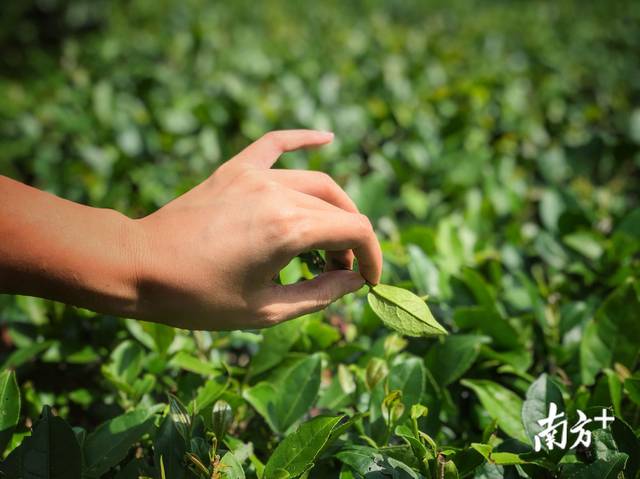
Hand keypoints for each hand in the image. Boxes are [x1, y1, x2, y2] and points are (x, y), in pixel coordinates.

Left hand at [134, 130, 381, 329]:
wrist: (138, 266)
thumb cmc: (197, 297)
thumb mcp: (264, 310)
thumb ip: (319, 295)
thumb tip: (354, 282)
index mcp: (289, 230)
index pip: (356, 232)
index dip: (373, 257)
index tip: (369, 281)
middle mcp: (278, 194)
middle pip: (338, 210)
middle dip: (349, 244)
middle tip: (338, 273)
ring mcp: (255, 176)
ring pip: (316, 183)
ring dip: (333, 211)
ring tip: (328, 243)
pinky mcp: (235, 170)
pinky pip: (275, 144)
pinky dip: (303, 139)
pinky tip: (327, 137)